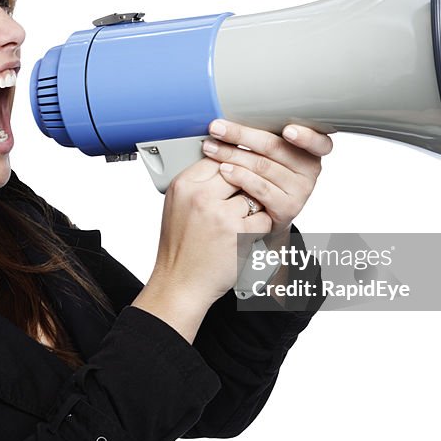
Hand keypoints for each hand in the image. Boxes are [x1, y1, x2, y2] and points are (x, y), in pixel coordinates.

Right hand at [132, 120, 330, 342]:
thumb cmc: (180, 247)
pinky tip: (247, 235)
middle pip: (238, 170)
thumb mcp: (177, 206)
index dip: (232, 164)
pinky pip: (262, 217)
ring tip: (243, 221)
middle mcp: (199, 195)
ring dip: (254, 206)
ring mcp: (219, 213)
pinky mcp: (237, 232)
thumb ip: (198, 184)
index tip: (239, 169)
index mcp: (183, 185)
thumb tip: (224, 163)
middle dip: (245, 183)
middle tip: (244, 196)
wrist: (179, 283)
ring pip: (253, 193)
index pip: (217, 157)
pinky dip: (260, 227)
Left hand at [200, 119, 331, 235]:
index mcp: (311, 149)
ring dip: (232, 154)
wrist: (263, 211)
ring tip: (211, 148)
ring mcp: (301, 190)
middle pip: (274, 147)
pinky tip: (224, 170)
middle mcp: (310, 169)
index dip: (305, 136)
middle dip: (241, 135)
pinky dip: (239, 177)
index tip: (288, 131)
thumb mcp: (271, 149)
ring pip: (263, 166)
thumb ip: (264, 131)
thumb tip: (233, 108)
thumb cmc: (266, 171)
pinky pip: (260, 188)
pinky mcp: (287, 208)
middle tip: (217, 127)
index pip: (318, 141)